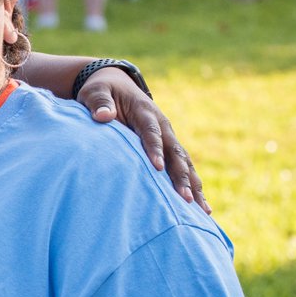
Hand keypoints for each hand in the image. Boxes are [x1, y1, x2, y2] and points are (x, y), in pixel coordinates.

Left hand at [78, 67, 208, 211]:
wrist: (116, 86)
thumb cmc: (102, 92)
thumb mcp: (95, 92)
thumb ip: (100, 103)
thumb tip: (103, 115)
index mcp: (145, 113)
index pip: (151, 132)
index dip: (154, 148)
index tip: (157, 167)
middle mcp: (163, 126)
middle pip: (175, 153)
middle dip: (180, 176)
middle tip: (184, 199)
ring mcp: (169, 138)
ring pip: (184, 163)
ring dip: (192, 185)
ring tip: (200, 210)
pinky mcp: (168, 148)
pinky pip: (183, 167)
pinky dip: (192, 185)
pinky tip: (200, 207)